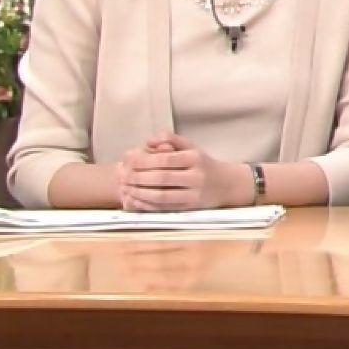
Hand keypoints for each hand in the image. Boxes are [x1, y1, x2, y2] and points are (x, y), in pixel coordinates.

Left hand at [118, 132, 249, 210]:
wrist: (228, 185)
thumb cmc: (203, 164)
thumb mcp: (191, 146)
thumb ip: (170, 139)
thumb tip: (148, 141)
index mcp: (194, 158)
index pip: (165, 159)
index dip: (144, 160)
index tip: (127, 160)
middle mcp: (195, 177)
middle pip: (161, 178)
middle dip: (138, 178)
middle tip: (121, 176)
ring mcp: (193, 195)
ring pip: (161, 196)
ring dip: (139, 193)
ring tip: (125, 188)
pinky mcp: (190, 209)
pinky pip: (165, 208)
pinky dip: (147, 205)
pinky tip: (135, 200)